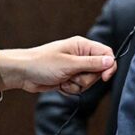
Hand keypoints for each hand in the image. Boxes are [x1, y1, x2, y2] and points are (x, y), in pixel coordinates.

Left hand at [0, 36, 116, 94]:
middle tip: (72, 76)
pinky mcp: (69, 78)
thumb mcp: (69, 64)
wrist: (23, 73)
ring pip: (89, 82)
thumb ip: (91, 63)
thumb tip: (111, 61)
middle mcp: (80, 55)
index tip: (104, 78)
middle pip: (99, 71)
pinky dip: (70, 89)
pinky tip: (60, 84)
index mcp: (82, 46)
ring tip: (63, 79)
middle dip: (87, 78)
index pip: (106, 54)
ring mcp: (75, 67)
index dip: (109, 66)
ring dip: (77, 85)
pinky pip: (79, 88)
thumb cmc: (42, 63)